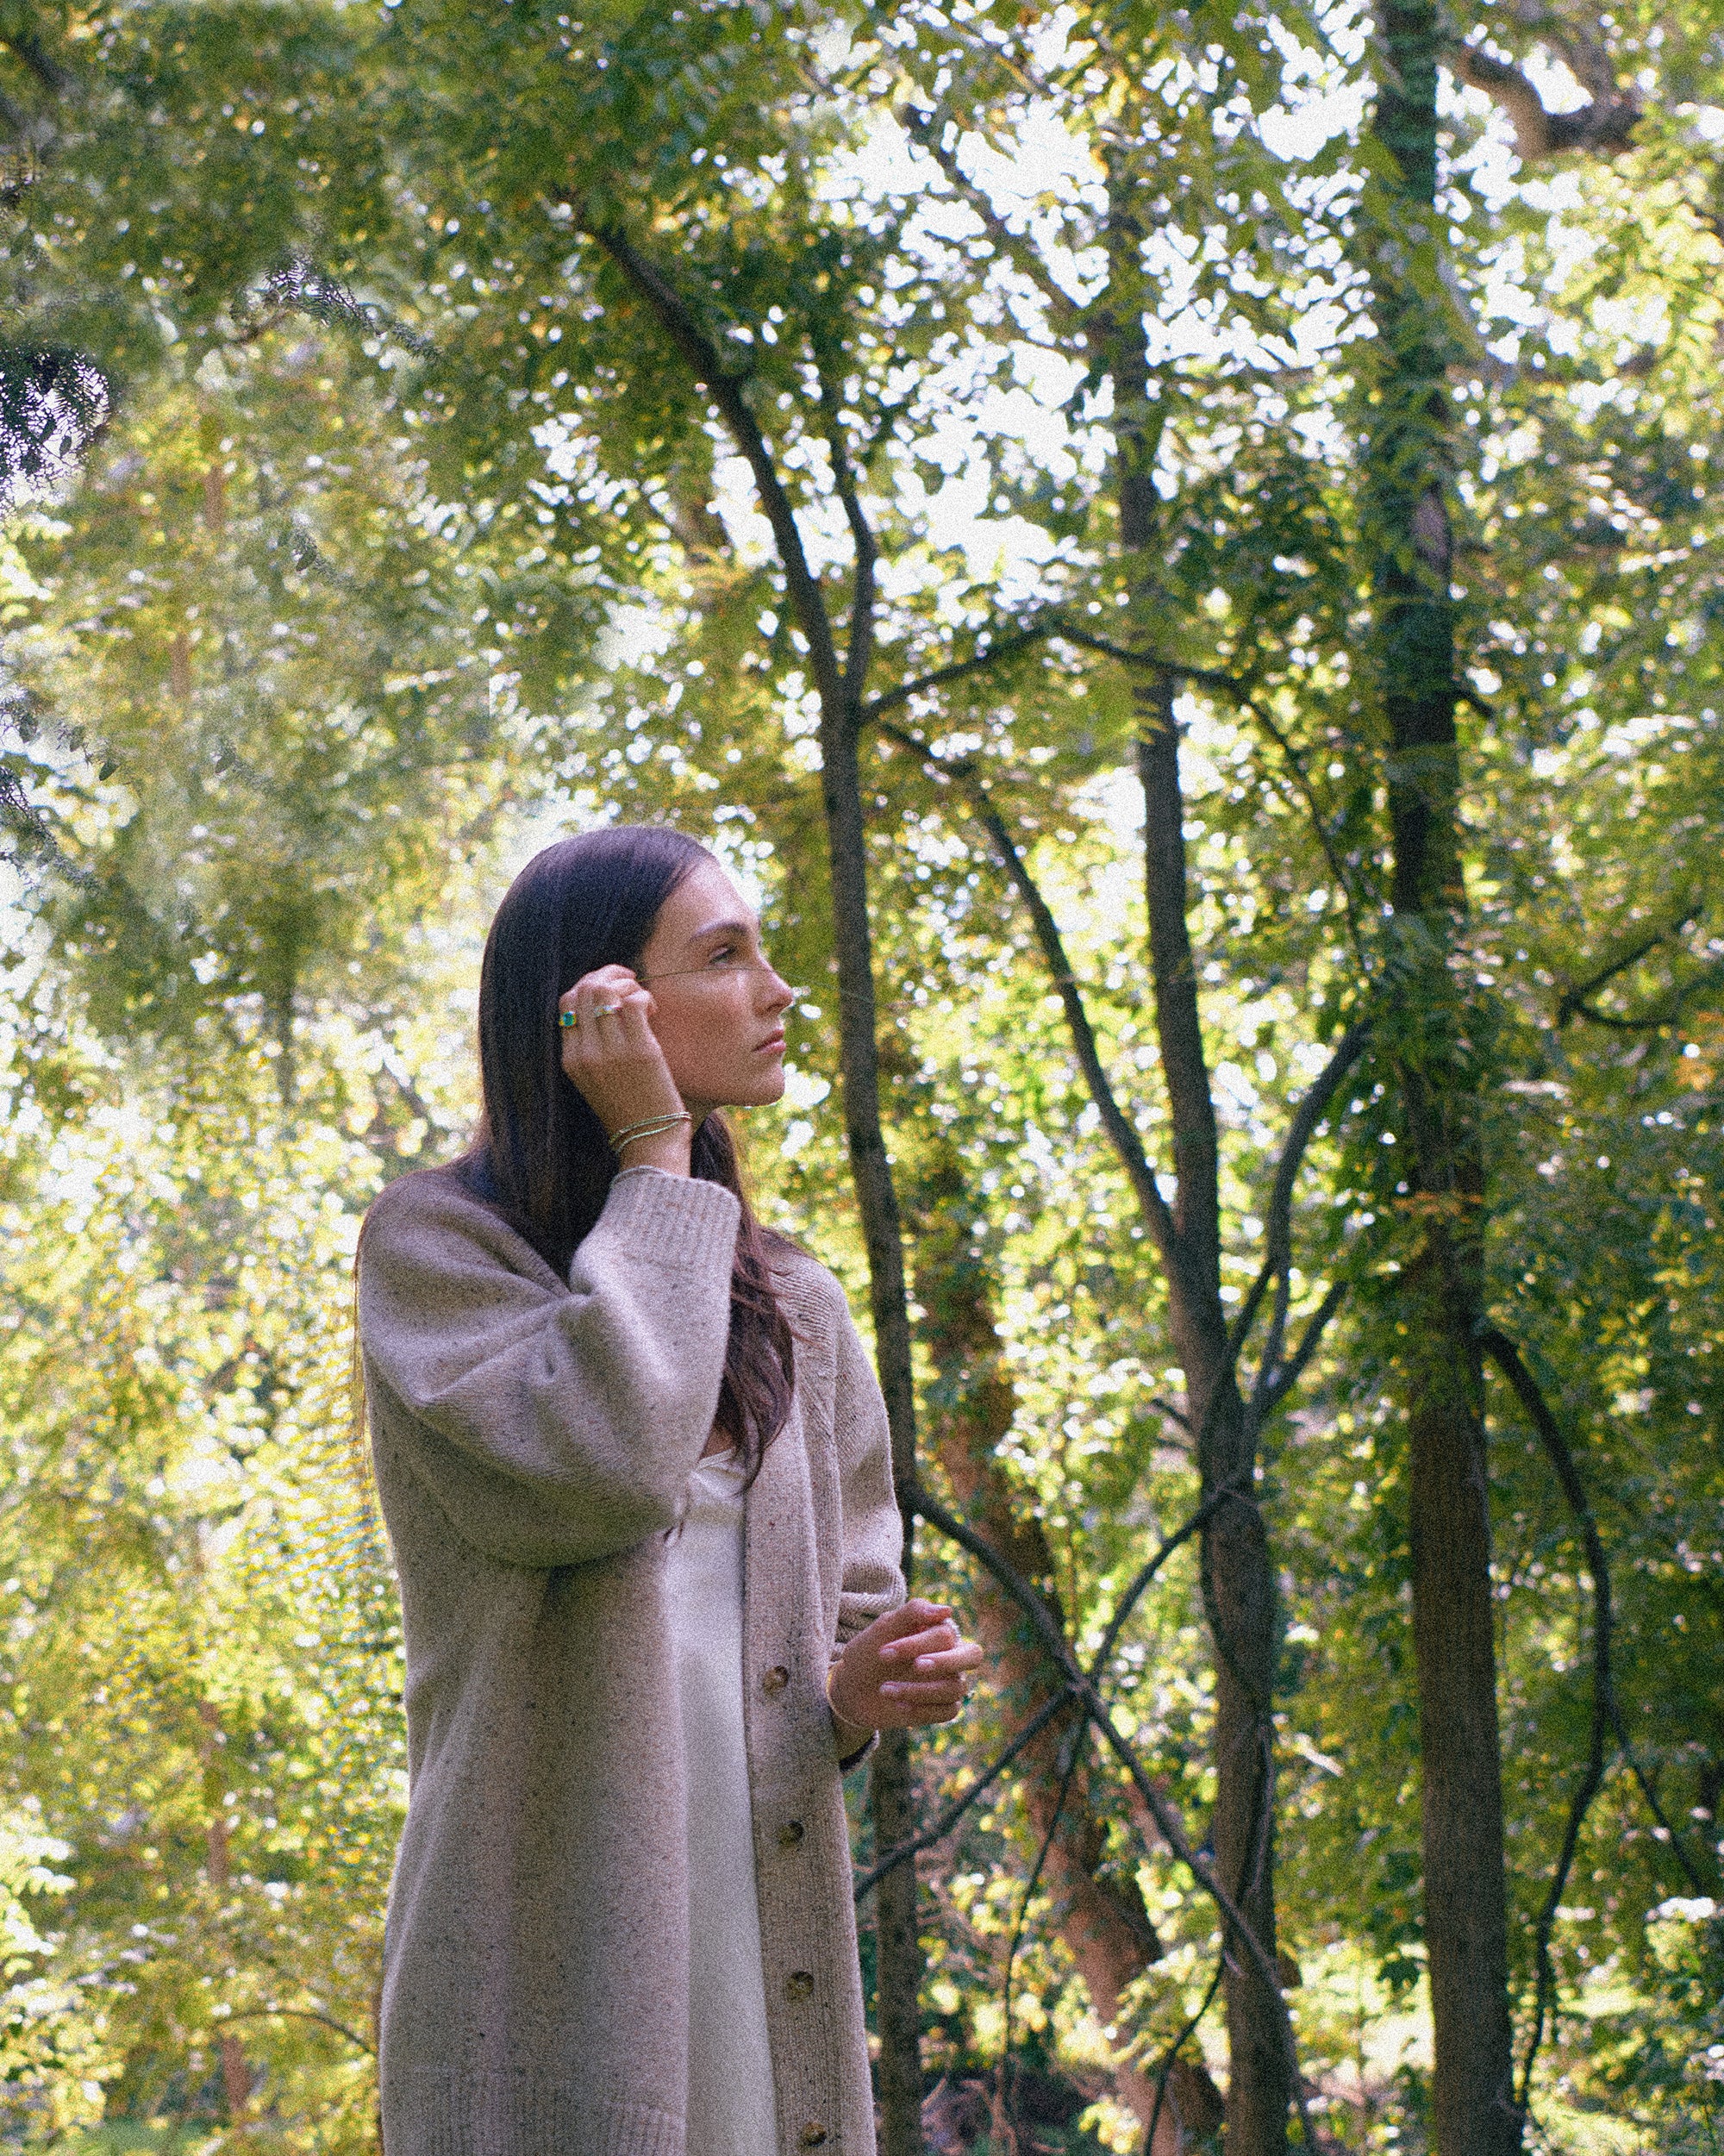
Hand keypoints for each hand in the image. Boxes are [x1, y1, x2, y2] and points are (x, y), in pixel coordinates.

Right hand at [558, 967, 690, 1172]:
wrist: (648, 1143)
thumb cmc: (628, 1111)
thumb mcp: (595, 1082)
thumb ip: (592, 1049)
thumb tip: (606, 1008)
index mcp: (570, 1060)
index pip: (566, 1003)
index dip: (588, 985)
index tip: (609, 988)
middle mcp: (584, 1052)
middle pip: (583, 989)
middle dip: (607, 974)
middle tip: (629, 980)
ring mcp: (610, 1051)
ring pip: (606, 990)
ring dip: (627, 984)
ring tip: (642, 996)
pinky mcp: (639, 1050)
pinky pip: (635, 1002)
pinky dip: (645, 997)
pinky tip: (654, 1011)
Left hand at [827, 1598, 983, 1733]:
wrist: (853, 1687)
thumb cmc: (870, 1651)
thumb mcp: (884, 1627)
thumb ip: (913, 1612)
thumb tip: (947, 1611)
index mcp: (940, 1631)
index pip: (945, 1635)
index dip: (916, 1644)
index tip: (883, 1652)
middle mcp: (951, 1656)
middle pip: (973, 1656)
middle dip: (944, 1662)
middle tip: (917, 1666)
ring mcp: (948, 1683)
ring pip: (955, 1688)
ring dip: (918, 1690)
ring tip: (884, 1689)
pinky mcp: (942, 1708)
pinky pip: (948, 1711)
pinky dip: (922, 1709)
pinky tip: (897, 1705)